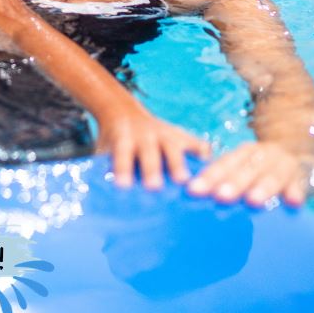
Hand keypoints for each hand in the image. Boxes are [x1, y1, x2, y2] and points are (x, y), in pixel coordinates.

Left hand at [96, 104, 212, 190]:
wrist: (122, 113)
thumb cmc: (113, 143)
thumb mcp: (103, 152)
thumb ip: (104, 169)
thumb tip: (102, 199)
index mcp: (123, 138)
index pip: (122, 153)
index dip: (122, 168)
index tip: (122, 186)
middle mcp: (145, 134)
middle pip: (149, 151)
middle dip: (152, 169)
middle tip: (154, 188)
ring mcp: (166, 133)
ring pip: (173, 146)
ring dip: (179, 164)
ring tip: (186, 183)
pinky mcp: (181, 135)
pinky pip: (196, 143)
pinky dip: (203, 155)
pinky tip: (211, 169)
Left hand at [187, 141, 313, 206]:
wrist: (295, 147)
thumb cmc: (257, 166)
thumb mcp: (241, 165)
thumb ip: (221, 177)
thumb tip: (190, 193)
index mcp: (244, 153)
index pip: (224, 164)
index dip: (209, 176)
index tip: (193, 190)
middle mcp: (262, 156)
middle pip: (246, 170)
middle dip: (233, 183)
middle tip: (220, 197)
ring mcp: (282, 165)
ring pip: (272, 175)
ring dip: (263, 188)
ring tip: (253, 202)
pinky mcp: (300, 177)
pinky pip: (298, 184)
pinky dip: (296, 192)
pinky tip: (292, 202)